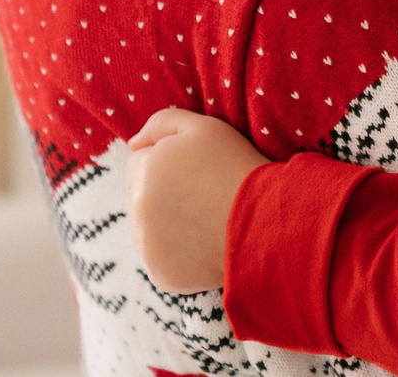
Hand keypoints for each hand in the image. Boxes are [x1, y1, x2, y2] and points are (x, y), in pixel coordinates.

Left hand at [125, 108, 267, 292]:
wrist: (264, 219)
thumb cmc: (237, 167)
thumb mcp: (204, 127)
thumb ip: (161, 123)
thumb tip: (132, 143)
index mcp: (144, 171)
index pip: (138, 163)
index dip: (168, 163)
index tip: (196, 169)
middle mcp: (137, 210)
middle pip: (141, 197)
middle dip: (163, 194)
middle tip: (203, 194)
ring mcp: (147, 246)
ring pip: (150, 230)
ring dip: (168, 224)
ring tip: (208, 219)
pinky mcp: (161, 275)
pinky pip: (163, 260)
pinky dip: (180, 254)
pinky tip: (206, 243)